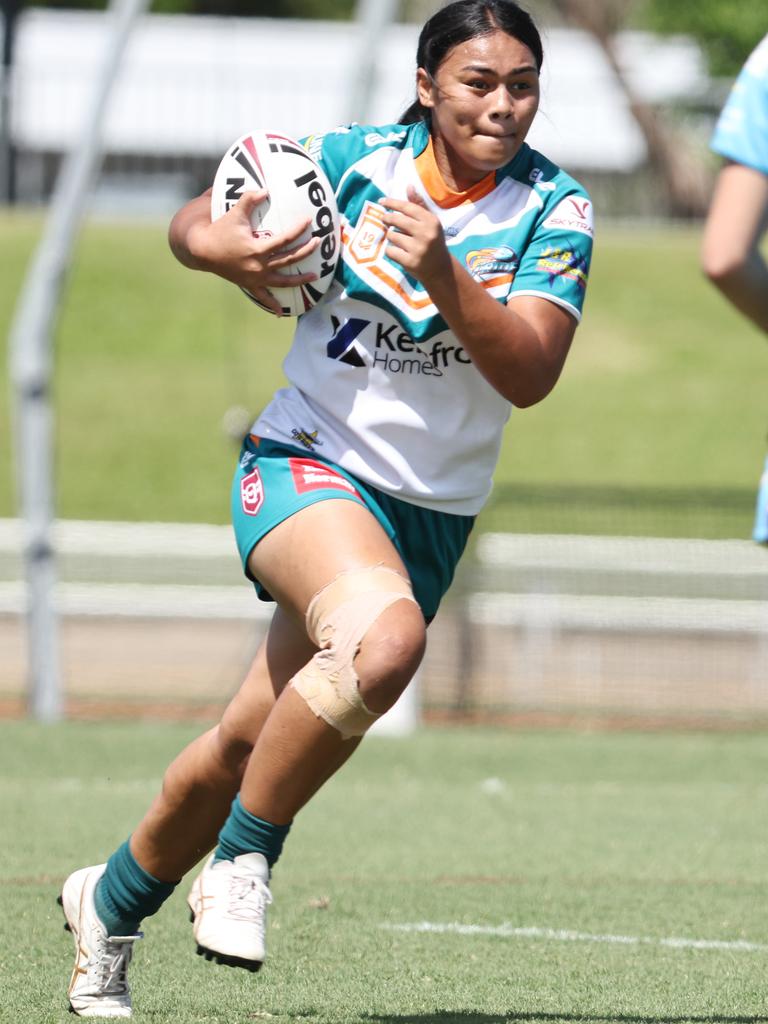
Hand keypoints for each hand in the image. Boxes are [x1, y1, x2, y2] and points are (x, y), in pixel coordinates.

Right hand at [188, 190, 320, 315]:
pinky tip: (280, 313)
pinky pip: (263, 297)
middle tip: (317, 243)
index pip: (284, 239)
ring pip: (282, 281)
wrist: (203, 250)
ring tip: (314, 277)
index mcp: (258, 249)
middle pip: (288, 260)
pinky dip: (272, 304)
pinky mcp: (249, 285)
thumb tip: (265, 189)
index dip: (297, 230)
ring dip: (298, 280)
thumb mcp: (235, 213)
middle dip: (305, 252)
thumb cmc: (220, 230)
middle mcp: (259, 266)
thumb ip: (249, 199)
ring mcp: (255, 278)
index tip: (307, 222)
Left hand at [380, 186, 451, 286]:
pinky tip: (398, 252)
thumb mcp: (430, 223)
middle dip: (387, 218)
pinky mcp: (411, 262)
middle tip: (384, 219)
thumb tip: (409, 186)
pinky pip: (391, 251)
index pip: (407, 207)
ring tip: (398, 239)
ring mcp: (418, 248)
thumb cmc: (433, 242)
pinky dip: (391, 250)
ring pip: (392, 235)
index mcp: (431, 221)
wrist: (440, 269)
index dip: (392, 203)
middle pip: (397, 220)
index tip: (382, 201)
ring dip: (391, 236)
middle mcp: (426, 233)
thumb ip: (418, 205)